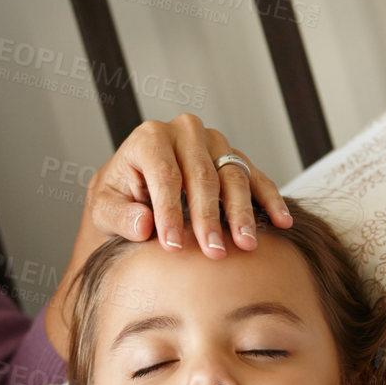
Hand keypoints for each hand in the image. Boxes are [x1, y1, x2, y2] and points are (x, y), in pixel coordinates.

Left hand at [88, 114, 290, 257]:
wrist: (134, 191)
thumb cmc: (119, 200)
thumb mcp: (104, 210)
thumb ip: (119, 216)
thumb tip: (144, 224)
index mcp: (149, 138)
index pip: (165, 175)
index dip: (170, 212)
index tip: (174, 246)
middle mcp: (184, 132)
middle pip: (203, 175)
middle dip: (209, 217)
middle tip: (214, 252)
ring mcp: (213, 142)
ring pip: (233, 175)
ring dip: (241, 212)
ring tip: (246, 244)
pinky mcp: (234, 157)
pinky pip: (256, 177)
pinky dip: (269, 199)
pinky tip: (281, 222)